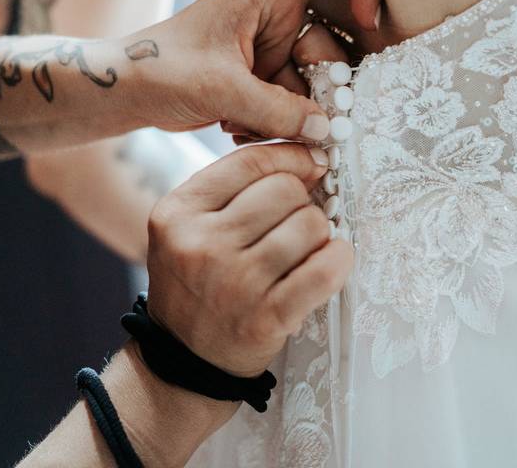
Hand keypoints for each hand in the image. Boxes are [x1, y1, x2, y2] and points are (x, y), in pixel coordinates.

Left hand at [131, 0, 379, 140]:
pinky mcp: (261, 83)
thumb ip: (280, 110)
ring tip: (245, 123)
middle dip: (320, 85)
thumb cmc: (162, 69)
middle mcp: (275, 19)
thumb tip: (327, 130)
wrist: (125, 93)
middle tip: (304, 115)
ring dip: (288, 113)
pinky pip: (291, 105)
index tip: (369, 23)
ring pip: (312, 84)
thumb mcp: (223, 89)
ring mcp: (270, 53)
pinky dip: (273, 123)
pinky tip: (236, 128)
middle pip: (331, 44)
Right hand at [143, 142, 351, 376]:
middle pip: (284, 190)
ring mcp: (235, 282)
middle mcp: (201, 244)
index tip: (311, 165)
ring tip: (306, 248)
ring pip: (309, 225)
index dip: (291, 157)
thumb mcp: (188, 227)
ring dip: (319, 233)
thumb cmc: (196, 282)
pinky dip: (339, 260)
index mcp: (178, 212)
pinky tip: (334, 259)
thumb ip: (233, 189)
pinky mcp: (266, 317)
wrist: (186, 359)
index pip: (249, 162)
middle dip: (302, 200)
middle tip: (296, 221)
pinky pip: (323, 271)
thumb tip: (307, 158)